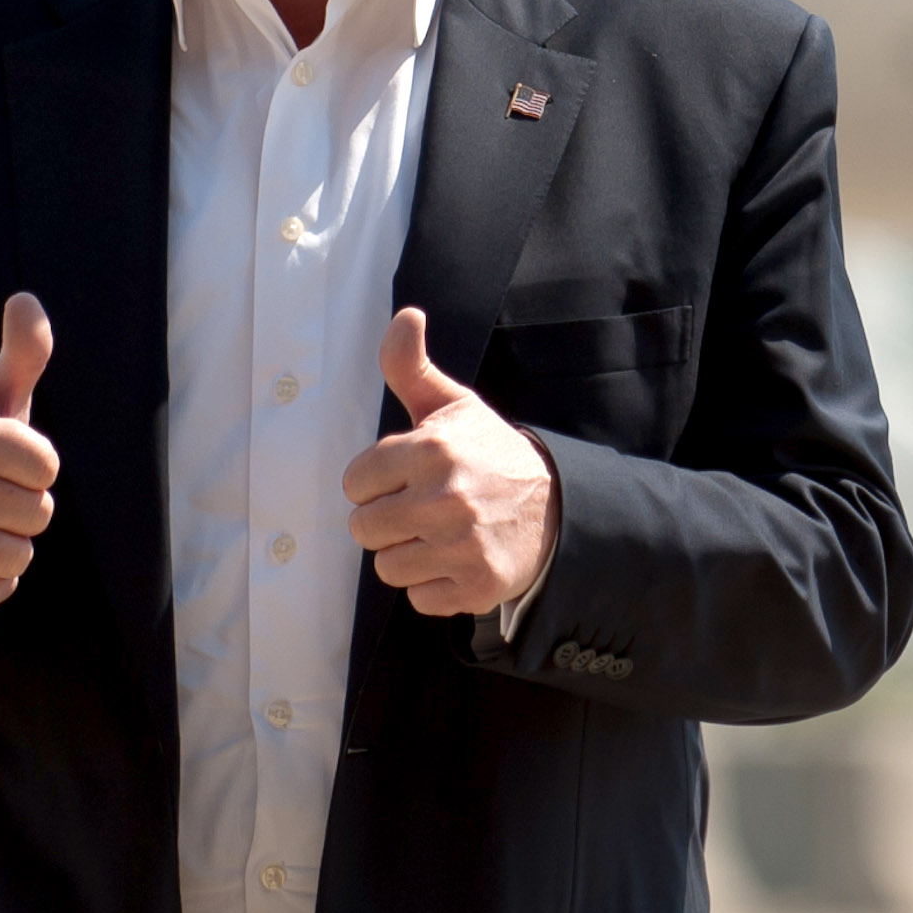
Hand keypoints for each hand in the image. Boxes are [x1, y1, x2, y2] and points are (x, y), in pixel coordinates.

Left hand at [341, 308, 556, 617]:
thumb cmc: (489, 454)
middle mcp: (446, 498)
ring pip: (387, 566)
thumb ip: (411, 365)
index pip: (355, 482)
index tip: (402, 479)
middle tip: (419, 509)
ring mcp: (462, 545)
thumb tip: (406, 315)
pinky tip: (455, 559)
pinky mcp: (476, 585)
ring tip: (437, 535)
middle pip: (364, 528)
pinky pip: (418, 597)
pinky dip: (433, 584)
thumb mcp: (452, 405)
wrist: (557, 506)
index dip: (374, 483)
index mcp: (433, 449)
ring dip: (406, 554)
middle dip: (385, 520)